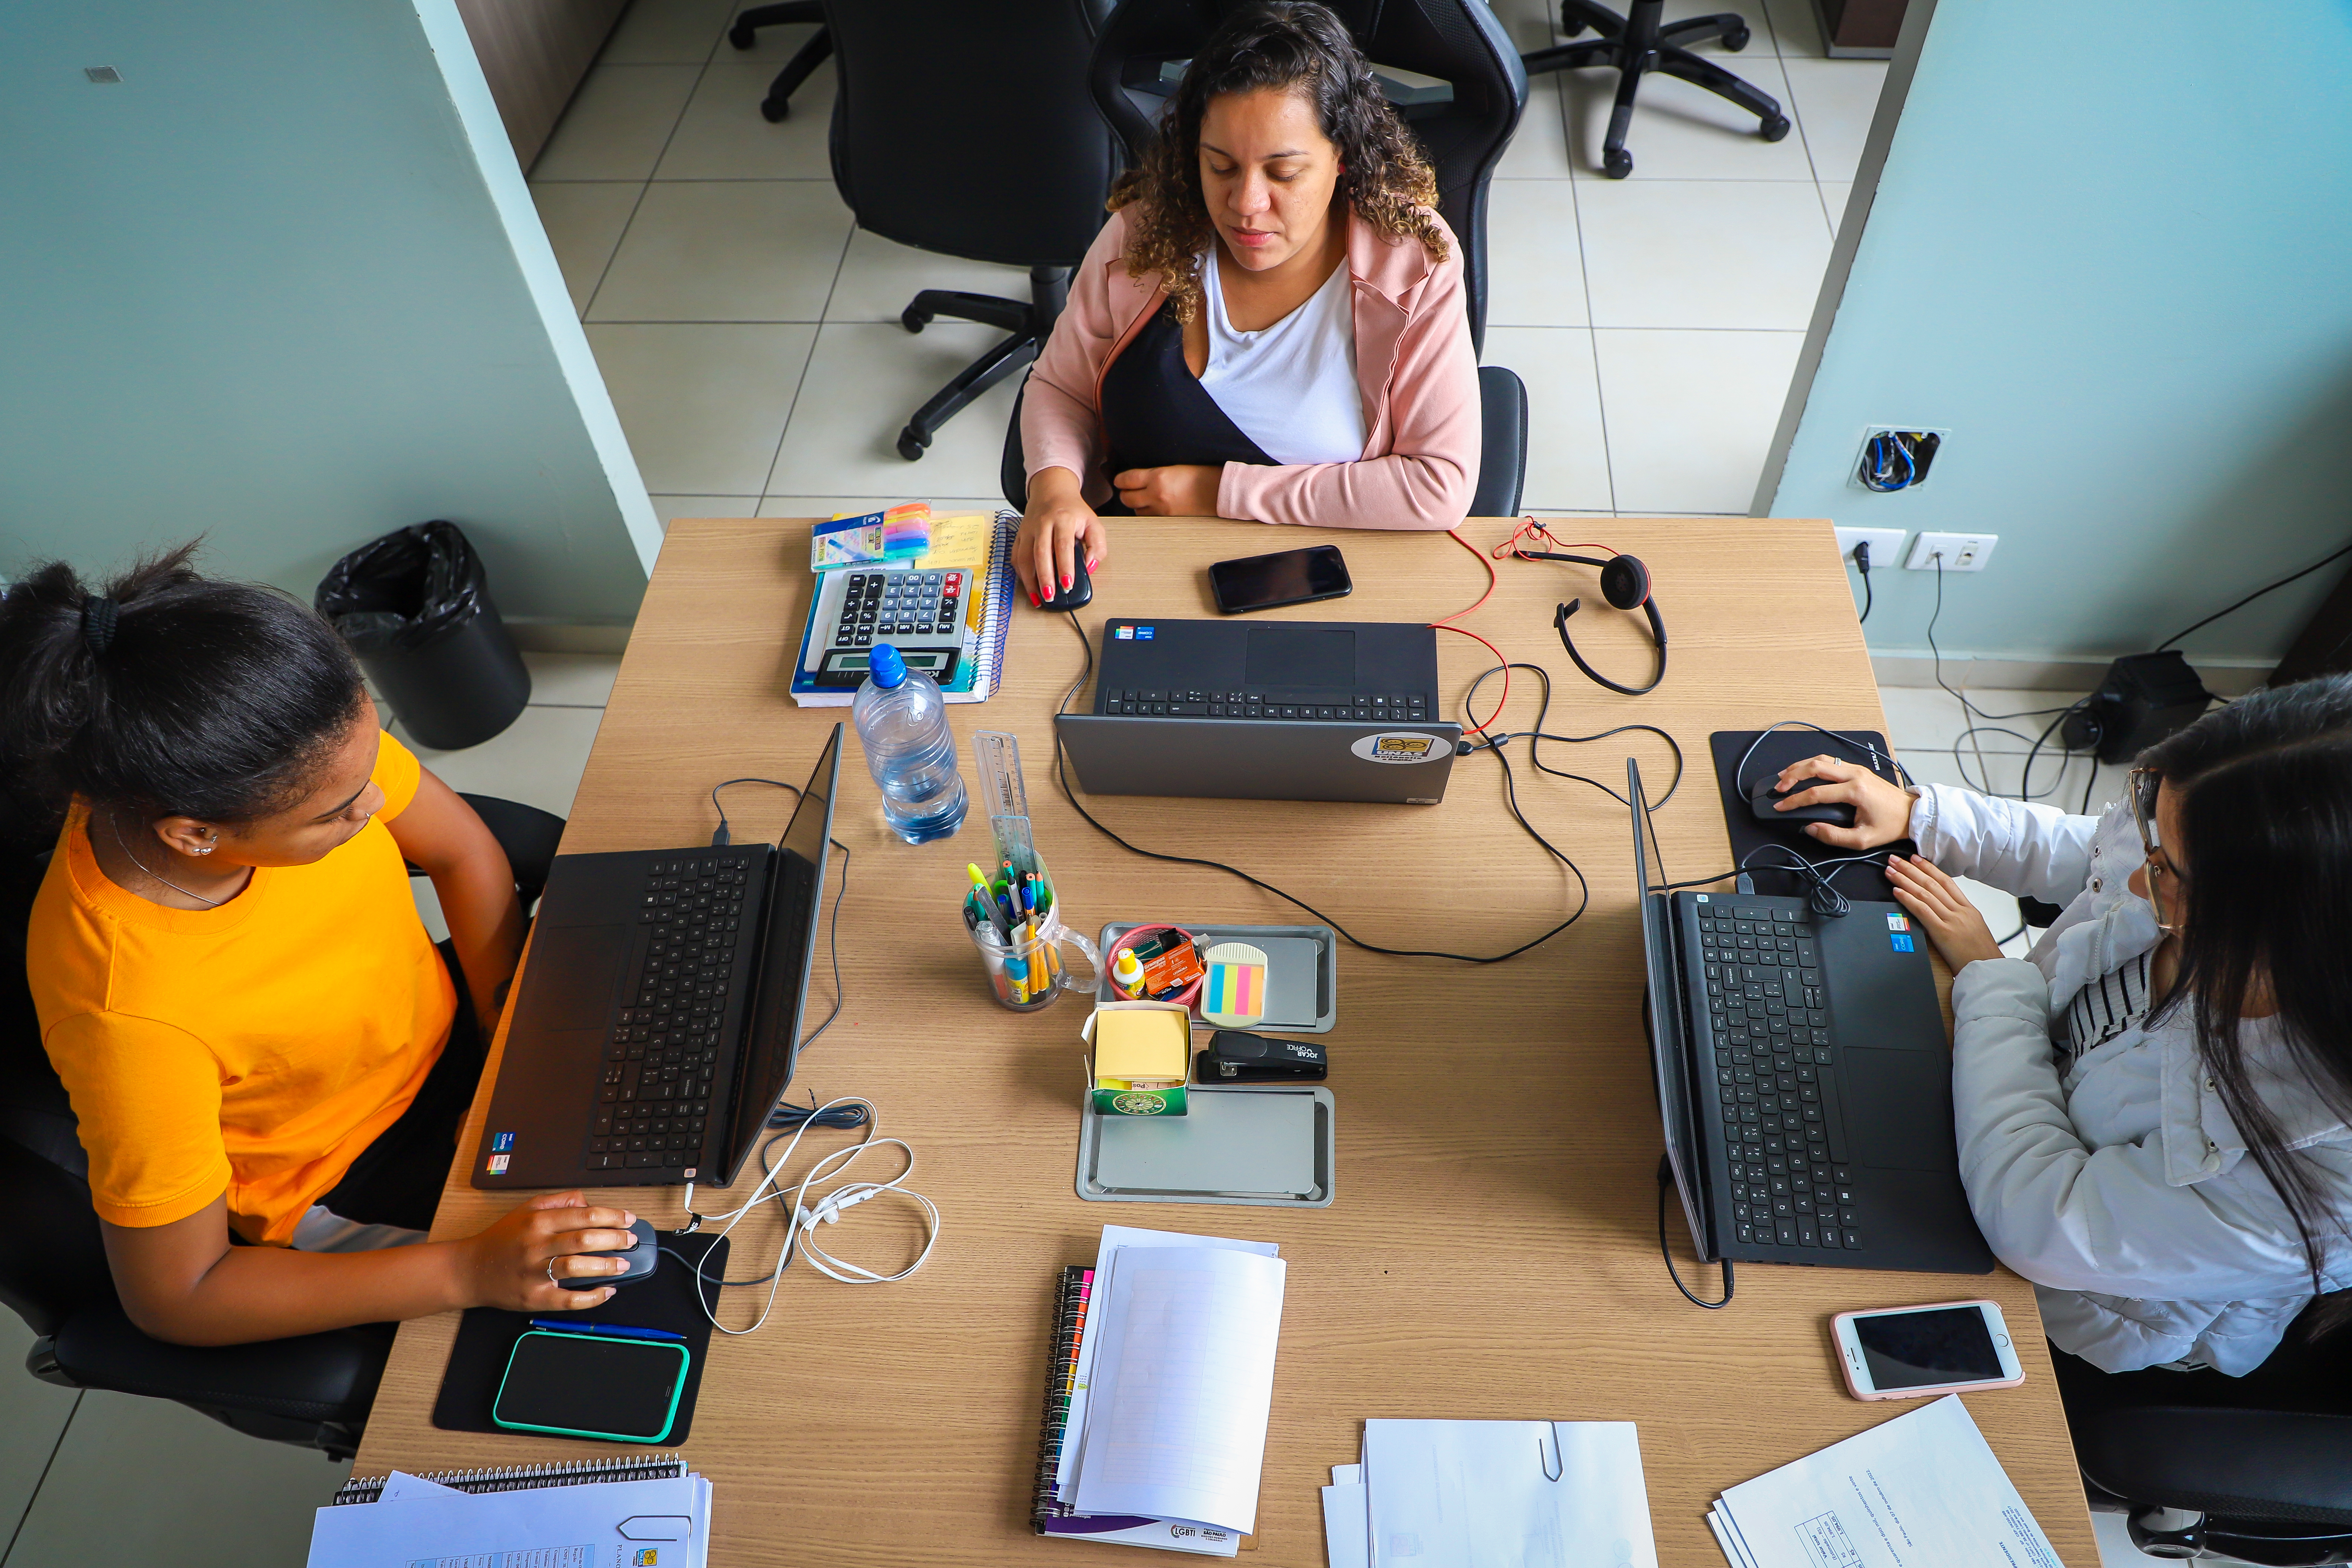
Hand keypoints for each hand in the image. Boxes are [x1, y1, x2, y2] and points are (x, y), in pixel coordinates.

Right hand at [454, 1191, 640, 1311]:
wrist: (470, 1269)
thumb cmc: (501, 1239)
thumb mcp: (526, 1209)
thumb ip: (559, 1201)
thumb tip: (588, 1202)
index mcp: (537, 1221)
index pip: (583, 1215)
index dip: (611, 1216)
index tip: (628, 1219)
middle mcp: (536, 1245)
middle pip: (583, 1239)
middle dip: (614, 1239)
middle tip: (631, 1240)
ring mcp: (534, 1273)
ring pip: (577, 1267)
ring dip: (606, 1266)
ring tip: (623, 1263)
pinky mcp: (534, 1297)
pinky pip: (568, 1300)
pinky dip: (591, 1297)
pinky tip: (607, 1291)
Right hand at [1015, 467, 1106, 605]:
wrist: (1051, 490)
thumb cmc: (1073, 510)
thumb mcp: (1093, 523)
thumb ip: (1097, 546)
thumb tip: (1089, 567)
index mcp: (1063, 519)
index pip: (1063, 545)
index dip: (1065, 567)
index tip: (1067, 585)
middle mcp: (1043, 523)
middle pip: (1041, 553)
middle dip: (1045, 577)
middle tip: (1050, 596)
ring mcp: (1028, 529)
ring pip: (1024, 557)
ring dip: (1029, 580)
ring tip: (1037, 597)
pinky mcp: (1019, 534)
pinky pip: (1016, 556)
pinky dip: (1020, 573)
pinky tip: (1028, 585)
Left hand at [1112, 464, 1220, 517]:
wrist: (1218, 490)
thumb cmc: (1200, 474)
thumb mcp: (1174, 466)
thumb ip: (1155, 472)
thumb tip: (1140, 476)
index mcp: (1157, 476)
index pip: (1127, 479)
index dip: (1120, 480)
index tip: (1119, 480)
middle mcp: (1156, 494)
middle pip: (1127, 498)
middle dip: (1125, 493)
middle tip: (1128, 489)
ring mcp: (1161, 509)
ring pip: (1136, 510)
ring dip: (1136, 504)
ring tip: (1142, 498)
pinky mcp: (1167, 518)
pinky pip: (1148, 517)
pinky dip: (1147, 512)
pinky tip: (1153, 506)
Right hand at [1772, 754, 1915, 849]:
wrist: (1910, 812)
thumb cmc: (1890, 824)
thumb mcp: (1862, 839)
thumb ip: (1833, 836)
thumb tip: (1811, 828)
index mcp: (1856, 791)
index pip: (1816, 793)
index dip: (1794, 800)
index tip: (1781, 806)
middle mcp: (1855, 774)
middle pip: (1815, 766)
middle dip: (1792, 776)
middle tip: (1778, 787)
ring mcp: (1856, 769)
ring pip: (1821, 759)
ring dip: (1800, 766)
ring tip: (1784, 775)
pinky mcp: (1857, 769)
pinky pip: (1830, 761)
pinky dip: (1812, 764)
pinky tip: (1802, 770)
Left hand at [1884, 854, 2004, 971]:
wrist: (1989, 970)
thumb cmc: (1981, 954)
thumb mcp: (1973, 929)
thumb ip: (1958, 916)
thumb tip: (1941, 909)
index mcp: (1968, 909)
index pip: (1946, 882)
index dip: (1929, 868)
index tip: (1915, 859)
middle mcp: (1960, 911)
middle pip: (1932, 883)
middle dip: (1911, 869)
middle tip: (1895, 859)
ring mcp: (1952, 920)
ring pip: (1925, 893)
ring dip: (1905, 880)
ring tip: (1891, 871)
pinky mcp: (1943, 931)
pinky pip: (1922, 910)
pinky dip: (1908, 899)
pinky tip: (1897, 891)